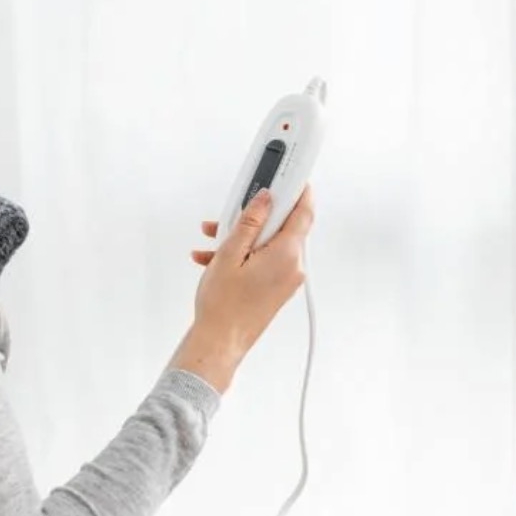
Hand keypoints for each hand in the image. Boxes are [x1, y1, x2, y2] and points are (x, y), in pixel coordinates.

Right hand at [186, 184, 312, 359]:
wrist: (220, 342)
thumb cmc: (222, 305)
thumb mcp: (230, 254)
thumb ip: (249, 222)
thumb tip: (264, 199)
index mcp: (286, 254)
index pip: (303, 211)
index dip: (297, 188)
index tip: (290, 173)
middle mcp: (293, 266)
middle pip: (281, 226)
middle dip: (254, 216)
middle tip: (232, 212)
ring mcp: (286, 279)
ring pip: (268, 244)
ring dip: (243, 238)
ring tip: (212, 242)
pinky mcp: (277, 288)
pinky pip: (265, 261)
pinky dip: (244, 255)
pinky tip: (216, 259)